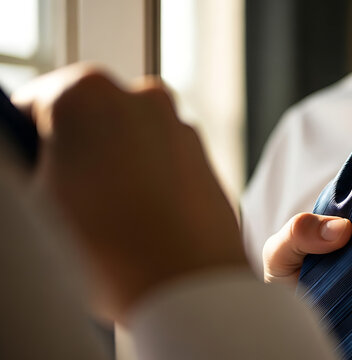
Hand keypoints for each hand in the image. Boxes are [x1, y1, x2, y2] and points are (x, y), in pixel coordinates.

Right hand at [12, 64, 246, 319]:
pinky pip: (161, 160)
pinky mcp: (205, 156)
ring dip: (113, 167)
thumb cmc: (108, 248)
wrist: (189, 284)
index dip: (25, 146)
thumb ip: (28, 165)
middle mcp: (140, 97)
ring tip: (108, 218)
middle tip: (65, 201)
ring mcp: (178, 125)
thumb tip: (39, 164)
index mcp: (85, 93)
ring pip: (126, 140)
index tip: (31, 174)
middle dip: (73, 153)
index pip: (32, 106)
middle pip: (86, 120)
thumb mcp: (35, 204)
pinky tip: (141, 220)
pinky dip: (148, 180)